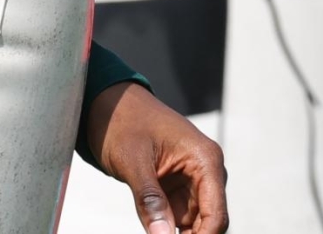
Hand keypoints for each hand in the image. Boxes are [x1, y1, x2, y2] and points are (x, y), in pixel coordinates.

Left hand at [85, 80, 227, 233]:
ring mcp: (192, 179)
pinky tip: (157, 232)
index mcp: (204, 158)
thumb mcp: (132, 161)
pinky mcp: (176, 185)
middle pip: (210, 221)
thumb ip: (149, 200)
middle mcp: (205, 170)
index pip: (216, 215)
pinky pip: (179, 216)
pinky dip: (169, 229)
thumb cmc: (121, 121)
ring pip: (195, 223)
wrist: (106, 101)